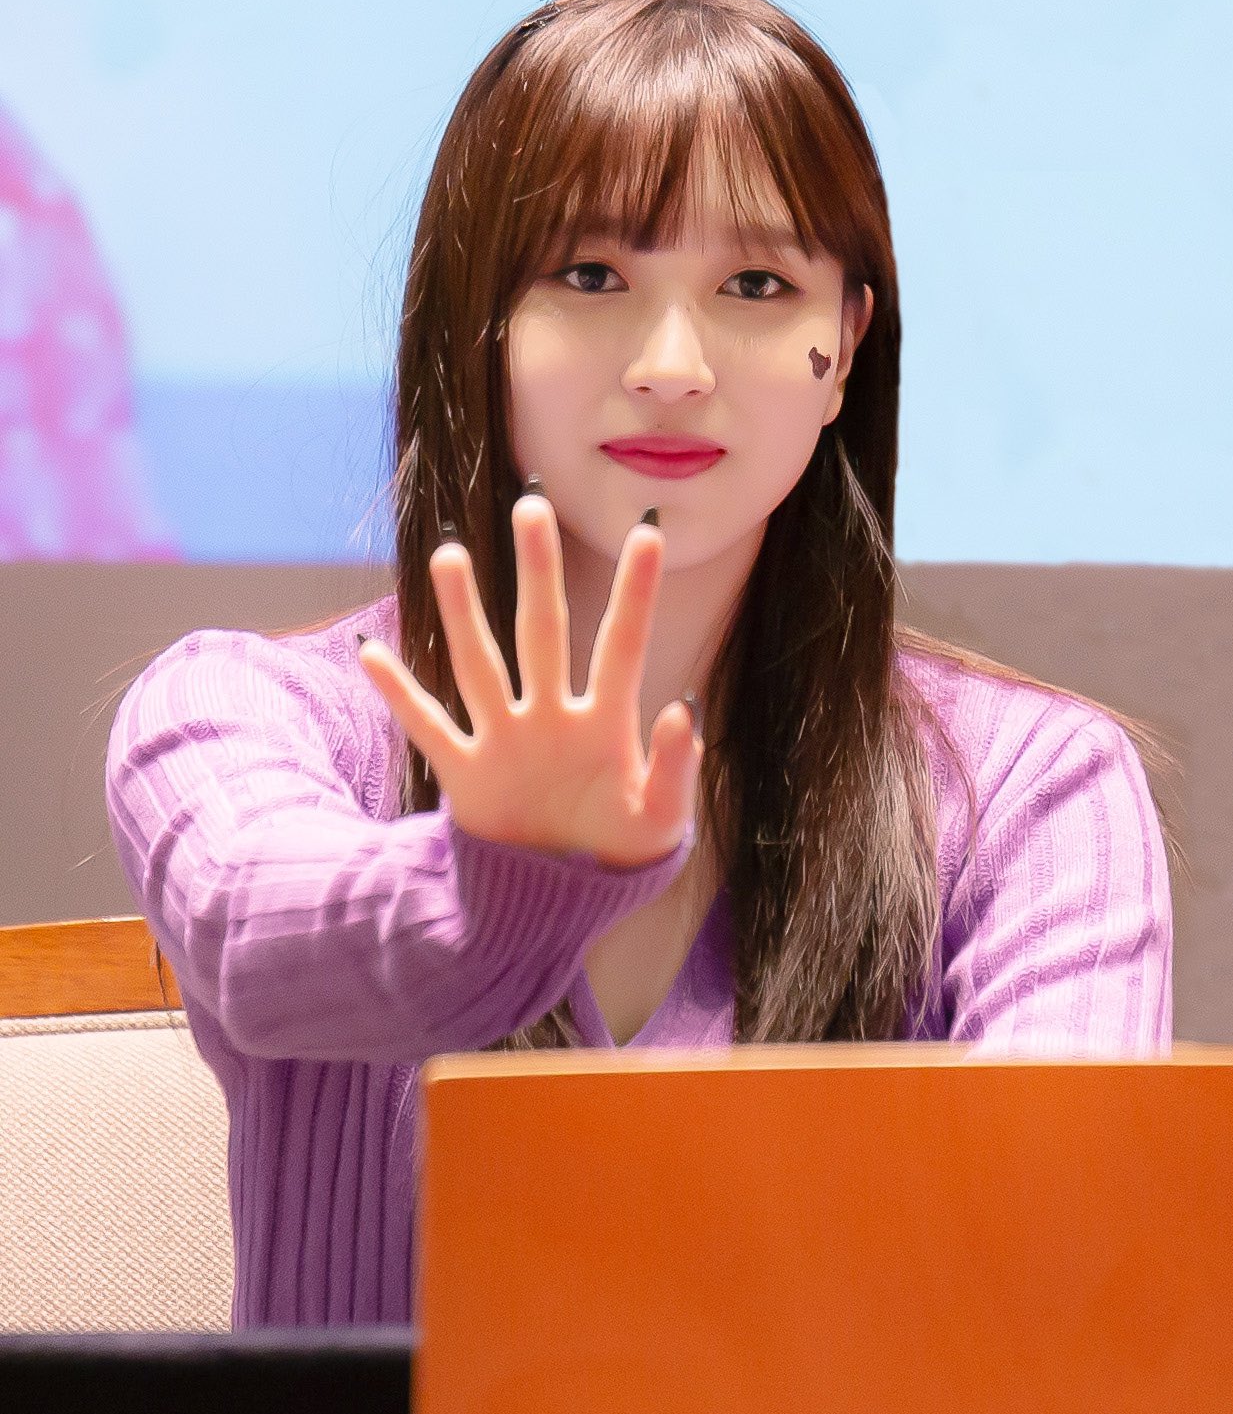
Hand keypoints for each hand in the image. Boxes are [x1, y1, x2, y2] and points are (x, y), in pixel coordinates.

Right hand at [357, 494, 702, 870]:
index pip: (620, 643)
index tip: (650, 532)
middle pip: (541, 631)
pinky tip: (370, 653)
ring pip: (480, 664)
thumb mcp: (660, 821)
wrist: (560, 908)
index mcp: (604, 724)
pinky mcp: (467, 776)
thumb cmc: (620, 858)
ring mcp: (506, 741)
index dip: (636, 590)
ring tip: (448, 555)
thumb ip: (674, 767)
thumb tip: (681, 707)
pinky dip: (399, 695)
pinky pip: (428, 728)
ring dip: (463, 613)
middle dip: (538, 572)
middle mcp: (551, 719)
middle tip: (532, 506)